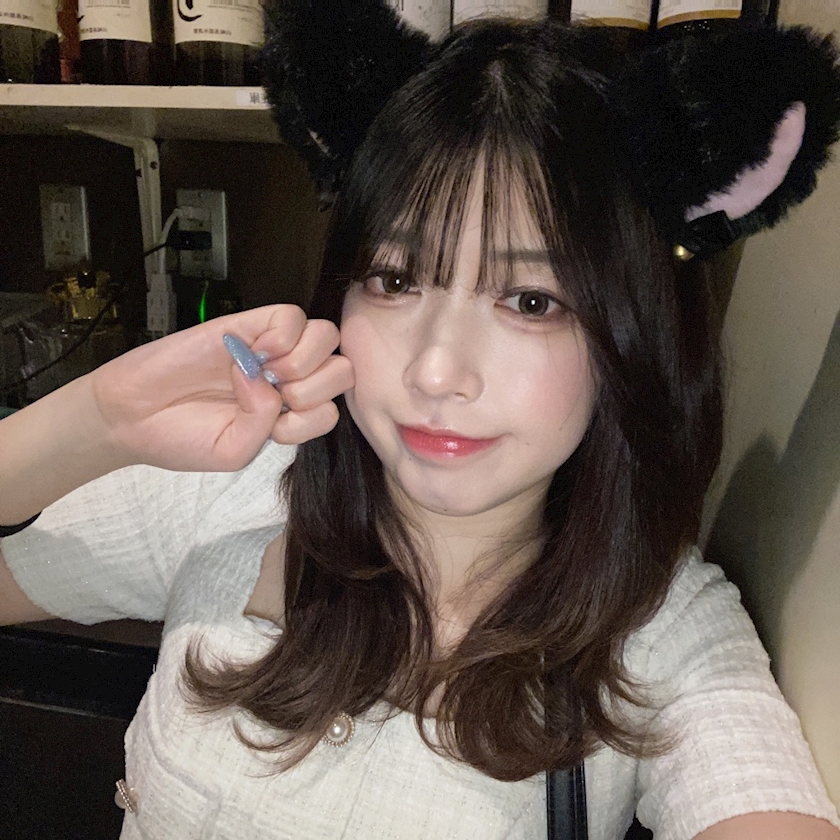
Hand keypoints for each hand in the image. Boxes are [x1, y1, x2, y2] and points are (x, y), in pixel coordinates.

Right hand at [91, 305, 352, 472]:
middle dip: (316, 388)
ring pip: (326, 336)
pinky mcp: (245, 324)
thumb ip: (263, 424)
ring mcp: (269, 350)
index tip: (275, 430)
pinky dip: (284, 335)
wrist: (130, 416)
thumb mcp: (233, 451)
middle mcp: (285, 380)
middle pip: (342, 369)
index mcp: (287, 414)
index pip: (332, 408)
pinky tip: (256, 352)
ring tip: (267, 372)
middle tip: (277, 397)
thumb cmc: (182, 438)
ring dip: (304, 360)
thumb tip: (267, 378)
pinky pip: (291, 316)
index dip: (311, 419)